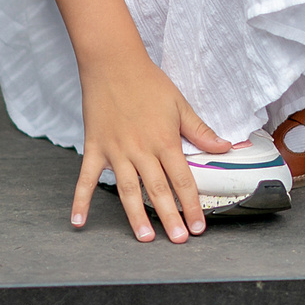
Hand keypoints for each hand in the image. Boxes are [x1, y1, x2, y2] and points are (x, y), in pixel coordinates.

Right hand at [73, 49, 233, 243]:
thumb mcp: (180, 104)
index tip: (198, 227)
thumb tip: (226, 147)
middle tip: (178, 240)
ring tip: (144, 238)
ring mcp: (116, 151)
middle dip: (170, 217)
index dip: (191, 205)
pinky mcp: (95, 148)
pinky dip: (80, 200)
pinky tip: (79, 222)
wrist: (113, 63)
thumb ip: (200, 130)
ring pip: (127, 190)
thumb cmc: (149, 82)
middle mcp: (141, 150)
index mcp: (164, 141)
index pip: (182, 180)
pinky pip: (86, 179)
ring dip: (135, 216)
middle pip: (158, 190)